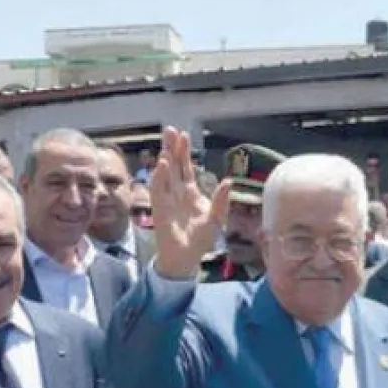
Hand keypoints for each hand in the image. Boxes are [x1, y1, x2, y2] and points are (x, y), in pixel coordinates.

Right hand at [149, 126, 230, 277]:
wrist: (186, 258)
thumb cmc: (200, 240)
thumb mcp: (216, 220)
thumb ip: (221, 201)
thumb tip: (228, 181)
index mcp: (191, 192)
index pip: (186, 167)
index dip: (184, 151)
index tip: (184, 134)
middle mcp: (177, 192)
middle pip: (173, 165)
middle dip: (171, 147)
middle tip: (170, 129)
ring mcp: (167, 199)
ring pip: (164, 173)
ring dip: (165, 157)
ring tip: (166, 140)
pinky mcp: (159, 208)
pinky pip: (158, 189)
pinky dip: (159, 176)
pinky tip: (162, 164)